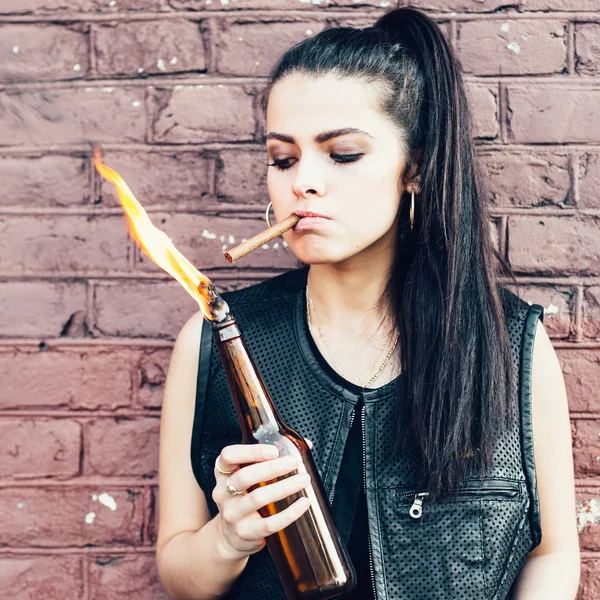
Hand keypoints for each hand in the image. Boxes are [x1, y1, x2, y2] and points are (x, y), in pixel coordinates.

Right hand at [212, 444, 311, 559]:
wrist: (229, 537)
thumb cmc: (245, 497)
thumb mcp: (247, 477)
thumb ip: (269, 459)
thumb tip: (304, 445)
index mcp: (224, 473)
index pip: (228, 456)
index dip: (250, 451)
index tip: (273, 451)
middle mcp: (223, 493)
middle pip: (244, 477)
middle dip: (272, 468)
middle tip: (294, 462)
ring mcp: (233, 515)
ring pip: (258, 498)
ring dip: (284, 487)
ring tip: (303, 479)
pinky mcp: (246, 532)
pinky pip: (270, 523)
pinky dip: (290, 513)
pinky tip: (303, 503)